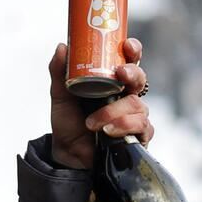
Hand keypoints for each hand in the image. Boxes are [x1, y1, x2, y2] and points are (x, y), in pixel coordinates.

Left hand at [48, 39, 152, 168]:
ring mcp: (134, 116)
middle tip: (120, 74)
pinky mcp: (138, 135)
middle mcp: (126, 96)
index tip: (127, 46)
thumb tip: (62, 47)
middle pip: (140, 79)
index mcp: (111, 83)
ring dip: (113, 112)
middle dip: (133, 73)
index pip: (128, 62)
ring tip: (92, 123)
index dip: (132, 51)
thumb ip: (59, 72)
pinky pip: (142, 126)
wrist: (67, 155)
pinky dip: (123, 126)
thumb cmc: (69, 124)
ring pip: (137, 104)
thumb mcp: (60, 96)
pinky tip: (108, 131)